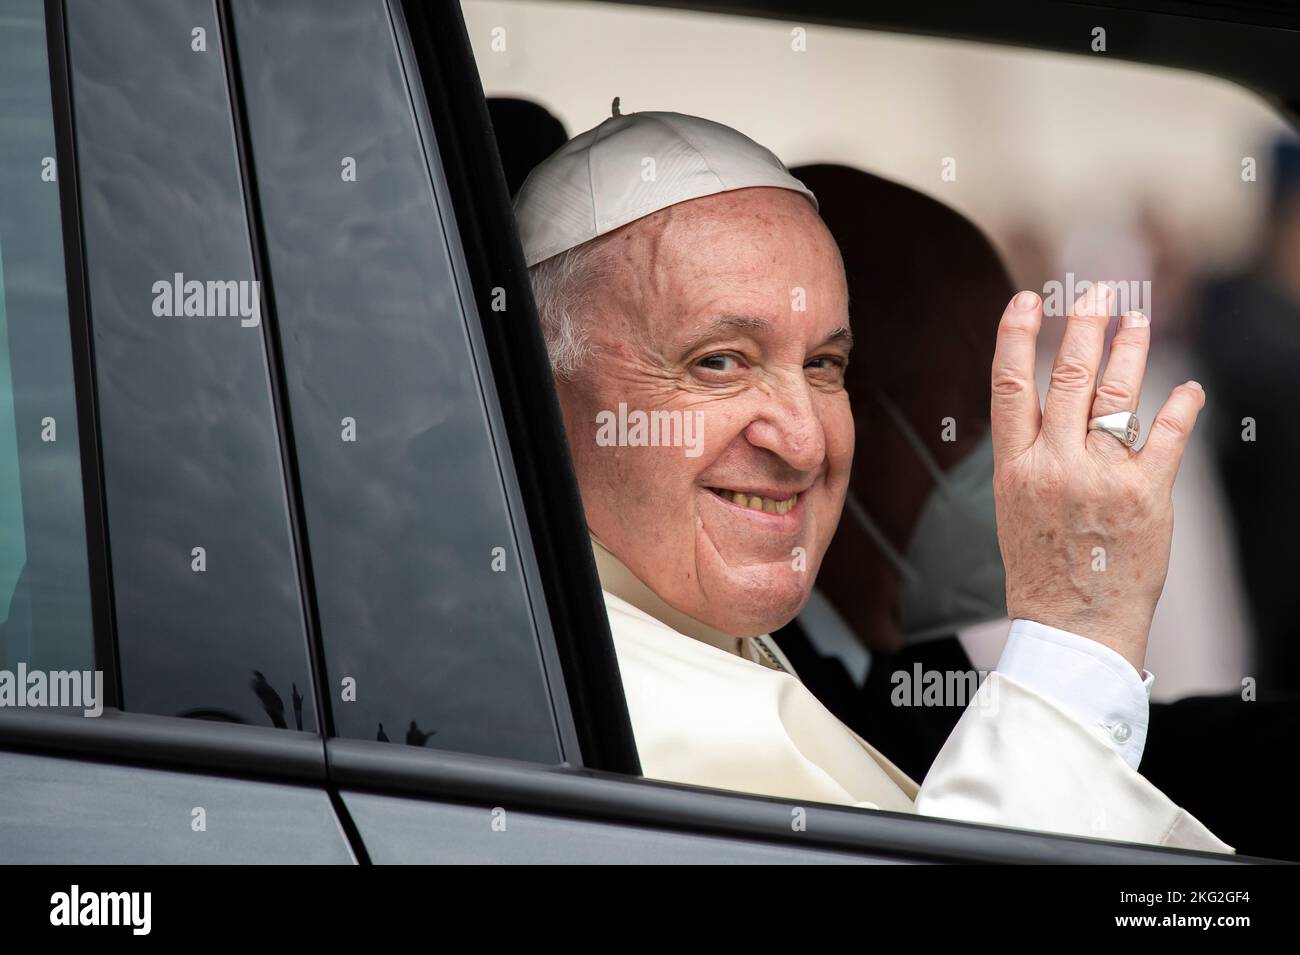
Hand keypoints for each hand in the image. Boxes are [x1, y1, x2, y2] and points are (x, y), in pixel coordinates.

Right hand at [989, 284, 1204, 672]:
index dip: (1017, 336)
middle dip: (1085, 325)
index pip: (1010, 385)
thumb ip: (1031, 458)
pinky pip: (1168, 436)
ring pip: (1117, 395)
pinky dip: (1182, 408)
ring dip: (1129, 349)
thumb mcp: (1014, 509)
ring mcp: (1101, 478)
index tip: (1027, 300)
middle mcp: (1055, 465)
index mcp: (1014, 468)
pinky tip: (1189, 389)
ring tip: (1137, 318)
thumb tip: (1053, 412)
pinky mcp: (1146, 495)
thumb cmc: (1041, 571)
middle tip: (1098, 290)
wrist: (1073, 627)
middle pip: (1070, 377)